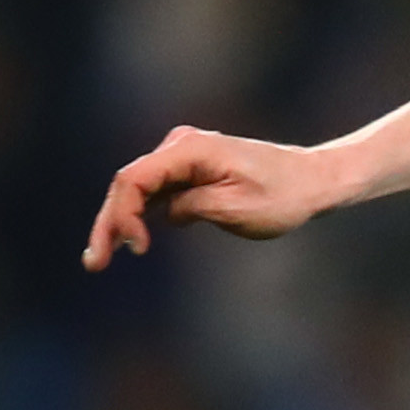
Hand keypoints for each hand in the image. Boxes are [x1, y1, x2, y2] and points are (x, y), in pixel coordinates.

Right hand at [81, 125, 341, 270]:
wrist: (314, 181)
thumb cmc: (283, 195)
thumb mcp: (236, 209)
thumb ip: (191, 207)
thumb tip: (160, 215)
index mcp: (191, 150)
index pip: (135, 179)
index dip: (123, 214)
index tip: (135, 247)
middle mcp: (181, 146)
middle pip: (129, 185)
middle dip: (110, 224)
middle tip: (95, 263)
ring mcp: (183, 157)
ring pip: (138, 190)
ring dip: (119, 223)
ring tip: (99, 259)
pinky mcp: (189, 171)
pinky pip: (155, 193)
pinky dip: (140, 217)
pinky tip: (125, 243)